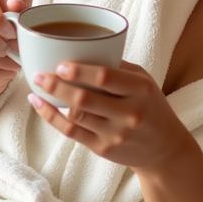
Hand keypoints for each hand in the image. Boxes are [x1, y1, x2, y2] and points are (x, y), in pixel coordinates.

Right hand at [0, 0, 32, 85]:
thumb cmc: (11, 21)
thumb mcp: (20, 8)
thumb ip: (21, 0)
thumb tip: (16, 4)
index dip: (11, 32)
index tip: (16, 35)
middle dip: (10, 49)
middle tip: (19, 50)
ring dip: (7, 63)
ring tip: (16, 61)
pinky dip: (0, 74)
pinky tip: (7, 70)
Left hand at [26, 59, 195, 174]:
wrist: (165, 150)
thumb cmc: (152, 107)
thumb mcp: (144, 82)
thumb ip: (118, 68)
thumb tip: (82, 51)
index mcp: (140, 90)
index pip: (105, 78)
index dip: (79, 71)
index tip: (61, 64)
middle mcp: (129, 113)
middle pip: (85, 98)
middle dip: (58, 86)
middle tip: (39, 74)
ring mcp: (115, 134)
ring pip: (76, 116)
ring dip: (52, 100)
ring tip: (37, 87)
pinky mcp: (103, 149)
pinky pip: (71, 133)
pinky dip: (51, 118)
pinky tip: (40, 105)